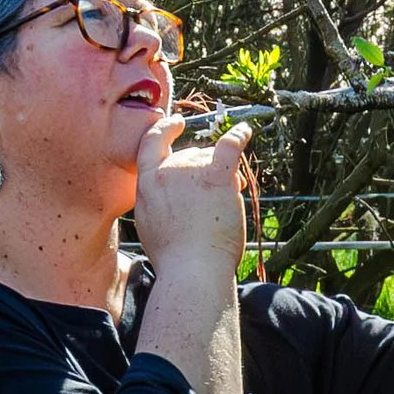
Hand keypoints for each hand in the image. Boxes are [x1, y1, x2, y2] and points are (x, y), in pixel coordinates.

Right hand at [133, 119, 249, 278]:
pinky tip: (246, 131)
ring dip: (221, 177)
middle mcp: (167, 171)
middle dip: (203, 174)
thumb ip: (157, 200)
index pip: (151, 144)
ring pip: (211, 160)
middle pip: (191, 156)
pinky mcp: (216, 177)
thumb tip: (172, 192)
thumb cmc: (173, 256)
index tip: (175, 123)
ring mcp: (191, 171)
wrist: (191, 269)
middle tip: (211, 204)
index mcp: (147, 183)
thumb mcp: (150, 224)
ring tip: (224, 209)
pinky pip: (229, 147)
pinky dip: (239, 136)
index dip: (164, 130)